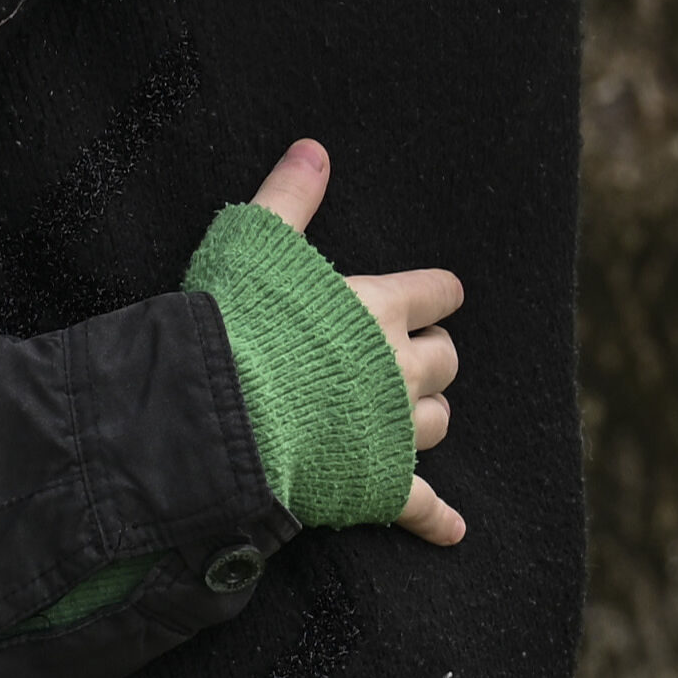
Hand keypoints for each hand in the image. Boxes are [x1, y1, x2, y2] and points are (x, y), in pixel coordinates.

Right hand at [247, 139, 471, 546]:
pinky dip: (439, 519)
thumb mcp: (257, 242)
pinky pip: (422, 505)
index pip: (440, 291)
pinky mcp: (379, 484)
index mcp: (382, 307)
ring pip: (437, 421)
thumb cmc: (238, 322)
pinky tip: (453, 530)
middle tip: (403, 355)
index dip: (436, 293)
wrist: (223, 410)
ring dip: (425, 415)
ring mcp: (393, 429)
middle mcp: (400, 367)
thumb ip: (289, 196)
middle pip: (446, 358)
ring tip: (402, 414)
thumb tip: (314, 148)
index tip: (431, 296)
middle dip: (431, 354)